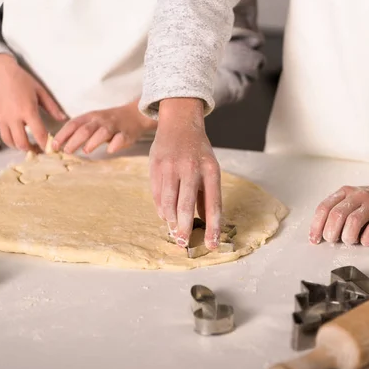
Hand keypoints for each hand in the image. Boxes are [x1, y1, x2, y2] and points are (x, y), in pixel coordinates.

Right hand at [0, 54, 66, 149]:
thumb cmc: (21, 80)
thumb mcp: (40, 92)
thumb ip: (52, 107)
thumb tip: (63, 119)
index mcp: (27, 111)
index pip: (39, 134)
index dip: (45, 145)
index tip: (50, 149)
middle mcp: (12, 117)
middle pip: (21, 143)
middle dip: (31, 149)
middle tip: (36, 149)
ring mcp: (0, 118)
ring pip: (8, 141)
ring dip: (17, 145)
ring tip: (25, 144)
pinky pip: (0, 131)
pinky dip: (7, 133)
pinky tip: (14, 129)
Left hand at [52, 100, 157, 153]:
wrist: (135, 114)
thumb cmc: (109, 121)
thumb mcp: (93, 122)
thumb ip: (79, 131)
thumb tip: (60, 144)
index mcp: (90, 117)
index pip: (73, 124)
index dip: (63, 135)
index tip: (54, 146)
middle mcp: (100, 120)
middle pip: (85, 129)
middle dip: (74, 140)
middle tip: (66, 151)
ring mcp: (114, 126)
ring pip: (102, 132)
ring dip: (93, 141)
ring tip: (86, 151)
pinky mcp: (126, 134)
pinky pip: (121, 138)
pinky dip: (115, 144)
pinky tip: (110, 150)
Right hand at [149, 98, 221, 250]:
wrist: (179, 123)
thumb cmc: (198, 151)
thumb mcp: (210, 169)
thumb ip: (207, 196)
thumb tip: (207, 224)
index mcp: (210, 170)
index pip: (213, 205)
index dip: (213, 227)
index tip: (211, 245)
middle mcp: (191, 168)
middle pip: (186, 206)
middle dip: (184, 229)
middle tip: (183, 242)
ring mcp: (171, 167)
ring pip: (168, 203)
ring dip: (170, 220)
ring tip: (173, 230)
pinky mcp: (155, 166)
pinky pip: (157, 195)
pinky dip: (161, 208)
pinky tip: (165, 215)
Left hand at [309, 171, 368, 245]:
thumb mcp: (352, 199)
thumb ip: (337, 211)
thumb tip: (320, 233)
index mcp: (345, 192)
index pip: (324, 208)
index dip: (316, 226)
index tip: (314, 239)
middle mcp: (358, 196)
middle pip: (337, 215)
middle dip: (331, 232)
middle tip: (333, 240)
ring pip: (353, 222)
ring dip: (348, 237)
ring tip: (351, 240)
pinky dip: (366, 240)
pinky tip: (366, 241)